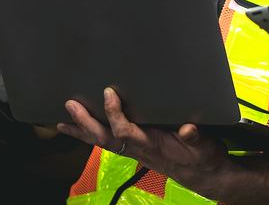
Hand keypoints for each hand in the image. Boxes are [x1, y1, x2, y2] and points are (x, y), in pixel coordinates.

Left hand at [56, 88, 268, 203]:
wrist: (204, 175)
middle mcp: (138, 149)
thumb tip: (188, 128)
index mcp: (153, 145)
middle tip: (70, 105)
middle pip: (106, 138)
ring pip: (103, 141)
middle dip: (86, 122)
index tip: (108, 93)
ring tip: (62, 121)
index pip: (126, 131)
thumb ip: (196, 138)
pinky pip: (108, 142)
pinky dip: (91, 135)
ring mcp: (134, 150)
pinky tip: (81, 129)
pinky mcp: (135, 148)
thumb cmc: (204, 158)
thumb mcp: (206, 147)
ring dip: (82, 131)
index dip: (115, 114)